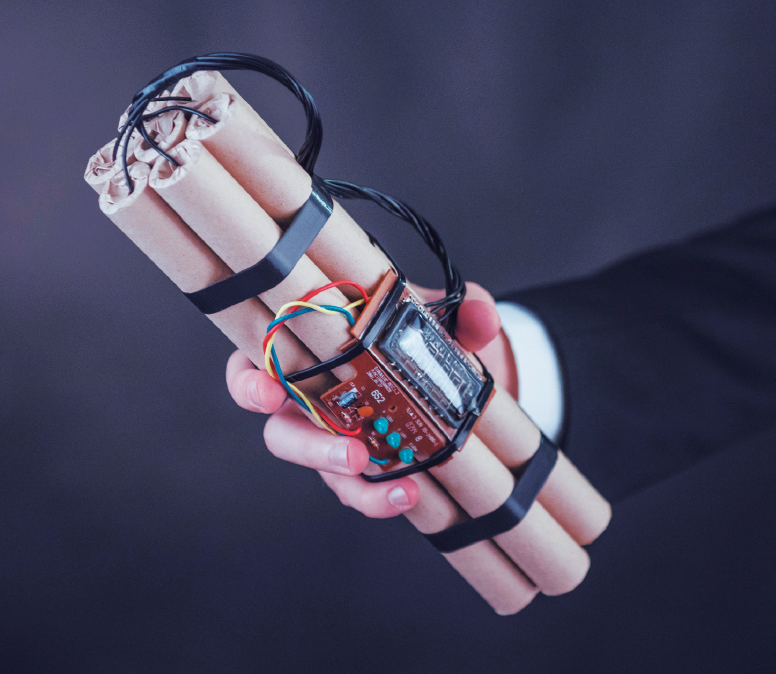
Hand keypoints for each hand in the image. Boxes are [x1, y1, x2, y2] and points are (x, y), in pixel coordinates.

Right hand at [224, 281, 514, 516]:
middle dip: (305, 446)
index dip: (250, 381)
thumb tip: (482, 315)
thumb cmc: (423, 335)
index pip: (258, 360)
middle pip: (280, 429)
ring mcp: (331, 435)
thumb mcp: (447, 319)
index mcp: (311, 345)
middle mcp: (309, 394)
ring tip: (385, 481)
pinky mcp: (358, 466)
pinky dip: (379, 496)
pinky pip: (355, 488)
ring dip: (345, 477)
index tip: (267, 393)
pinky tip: (408, 494)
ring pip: (317, 468)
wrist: (456, 375)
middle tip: (349, 454)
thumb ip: (466, 313)